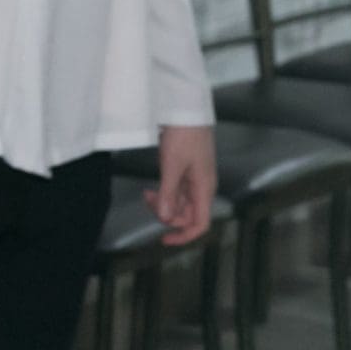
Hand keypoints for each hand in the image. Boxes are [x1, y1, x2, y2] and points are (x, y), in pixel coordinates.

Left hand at [148, 123, 216, 246]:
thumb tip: (165, 219)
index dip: (184, 236)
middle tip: (148, 202)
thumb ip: (168, 194)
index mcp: (204, 189)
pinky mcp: (186, 170)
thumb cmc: (184, 134)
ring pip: (179, 203)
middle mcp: (202, 187)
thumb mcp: (172, 165)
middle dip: (167, 215)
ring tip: (146, 193)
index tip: (164, 240)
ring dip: (163, 203)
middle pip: (187, 215)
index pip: (200, 224)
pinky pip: (176, 191)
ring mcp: (195, 179)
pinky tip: (151, 189)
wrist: (187, 109)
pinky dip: (163, 193)